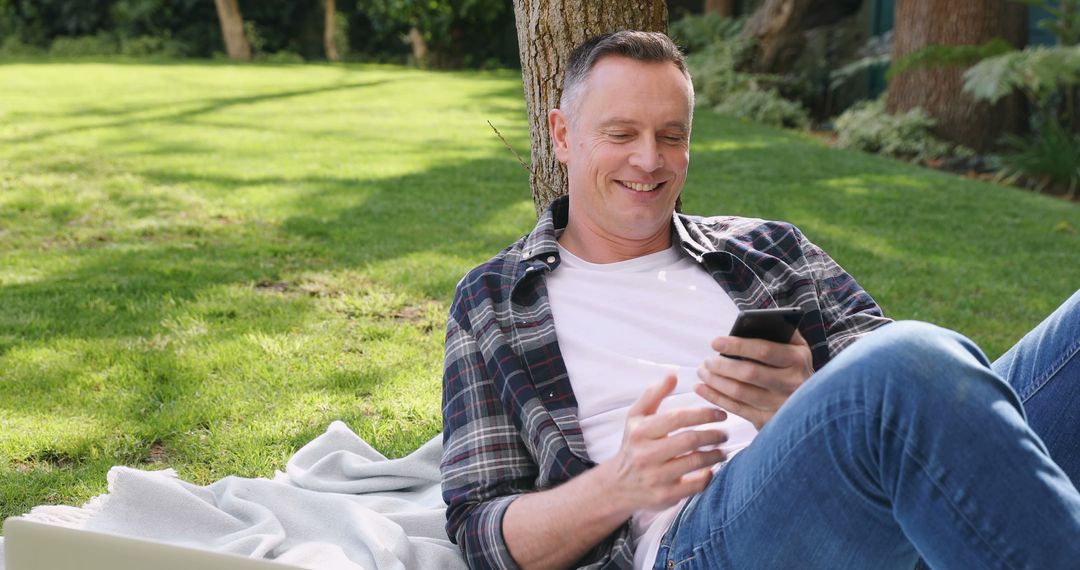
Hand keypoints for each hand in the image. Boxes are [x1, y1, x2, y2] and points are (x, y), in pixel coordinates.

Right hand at [604, 374, 728, 513]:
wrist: (618, 485)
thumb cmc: (633, 444)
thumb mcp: (635, 417)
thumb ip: (653, 394)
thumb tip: (673, 374)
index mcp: (640, 432)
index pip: (677, 418)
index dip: (703, 414)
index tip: (720, 414)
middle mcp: (645, 454)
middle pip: (689, 440)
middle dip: (713, 435)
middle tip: (724, 433)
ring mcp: (655, 477)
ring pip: (695, 462)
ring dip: (715, 455)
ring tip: (722, 450)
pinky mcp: (665, 496)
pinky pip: (695, 485)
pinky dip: (708, 476)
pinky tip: (711, 469)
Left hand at [695, 330, 814, 429]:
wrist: (813, 403)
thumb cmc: (794, 367)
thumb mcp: (796, 347)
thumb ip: (779, 331)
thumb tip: (749, 320)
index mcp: (797, 359)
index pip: (764, 350)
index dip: (737, 345)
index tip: (715, 342)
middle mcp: (792, 383)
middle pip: (749, 373)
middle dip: (722, 365)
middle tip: (706, 360)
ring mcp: (781, 405)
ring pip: (740, 392)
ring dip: (715, 381)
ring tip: (703, 371)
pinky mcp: (769, 421)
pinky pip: (736, 409)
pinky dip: (715, 397)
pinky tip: (702, 388)